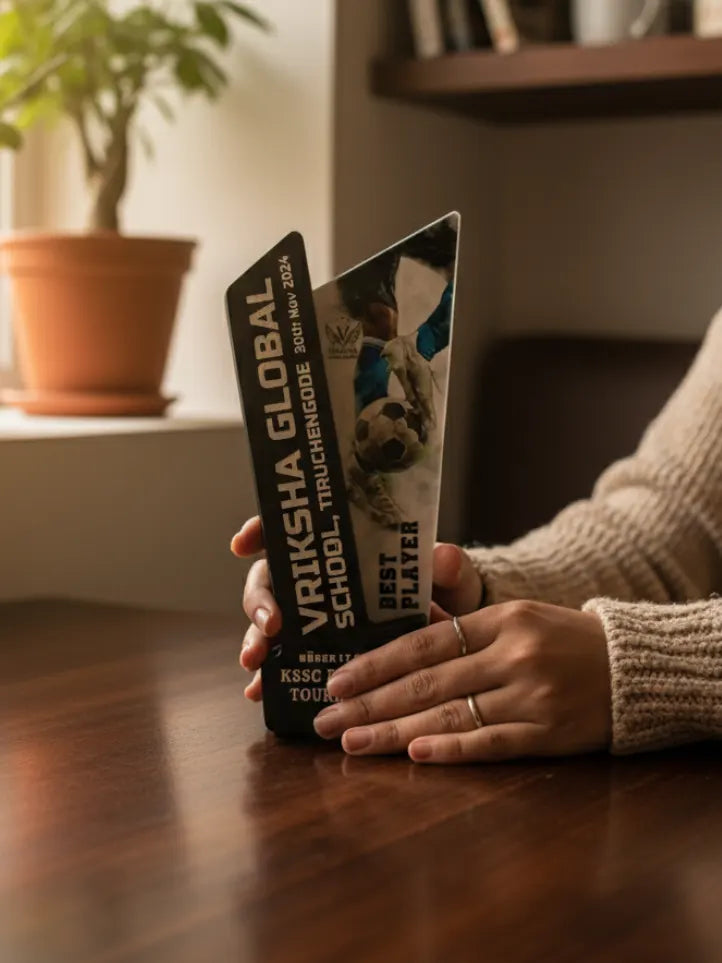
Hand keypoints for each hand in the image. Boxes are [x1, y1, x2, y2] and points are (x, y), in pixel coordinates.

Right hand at [230, 517, 483, 700]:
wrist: (454, 641)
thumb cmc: (445, 596)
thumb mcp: (450, 578)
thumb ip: (447, 568)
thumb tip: (443, 557)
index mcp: (343, 551)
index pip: (295, 532)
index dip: (263, 531)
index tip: (243, 543)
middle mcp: (318, 583)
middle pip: (271, 580)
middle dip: (258, 600)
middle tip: (269, 624)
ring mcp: (313, 620)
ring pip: (269, 624)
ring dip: (255, 641)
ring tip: (255, 664)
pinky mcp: (317, 655)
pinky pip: (283, 664)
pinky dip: (269, 678)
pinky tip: (260, 693)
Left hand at [313, 600, 611, 762]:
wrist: (632, 667)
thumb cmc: (563, 639)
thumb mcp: (518, 616)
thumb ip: (465, 626)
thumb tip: (405, 635)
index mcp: (502, 619)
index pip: (425, 642)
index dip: (377, 663)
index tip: (336, 681)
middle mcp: (514, 655)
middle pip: (428, 682)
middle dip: (371, 703)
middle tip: (326, 721)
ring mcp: (532, 697)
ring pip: (451, 715)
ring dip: (395, 733)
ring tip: (351, 744)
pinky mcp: (549, 735)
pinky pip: (493, 744)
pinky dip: (453, 751)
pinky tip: (415, 756)